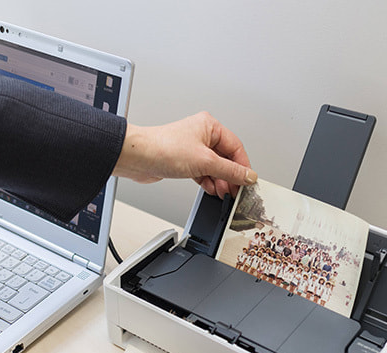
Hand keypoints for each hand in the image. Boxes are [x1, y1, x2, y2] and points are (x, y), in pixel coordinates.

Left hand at [113, 111, 257, 197]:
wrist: (137, 158)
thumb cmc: (164, 148)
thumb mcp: (205, 162)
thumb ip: (230, 171)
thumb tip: (248, 176)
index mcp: (210, 126)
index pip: (236, 147)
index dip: (243, 166)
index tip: (248, 181)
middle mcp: (202, 135)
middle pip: (226, 158)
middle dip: (230, 176)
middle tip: (235, 191)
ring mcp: (192, 148)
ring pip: (214, 167)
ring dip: (219, 181)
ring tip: (222, 192)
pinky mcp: (184, 161)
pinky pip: (203, 172)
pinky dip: (207, 181)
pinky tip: (210, 189)